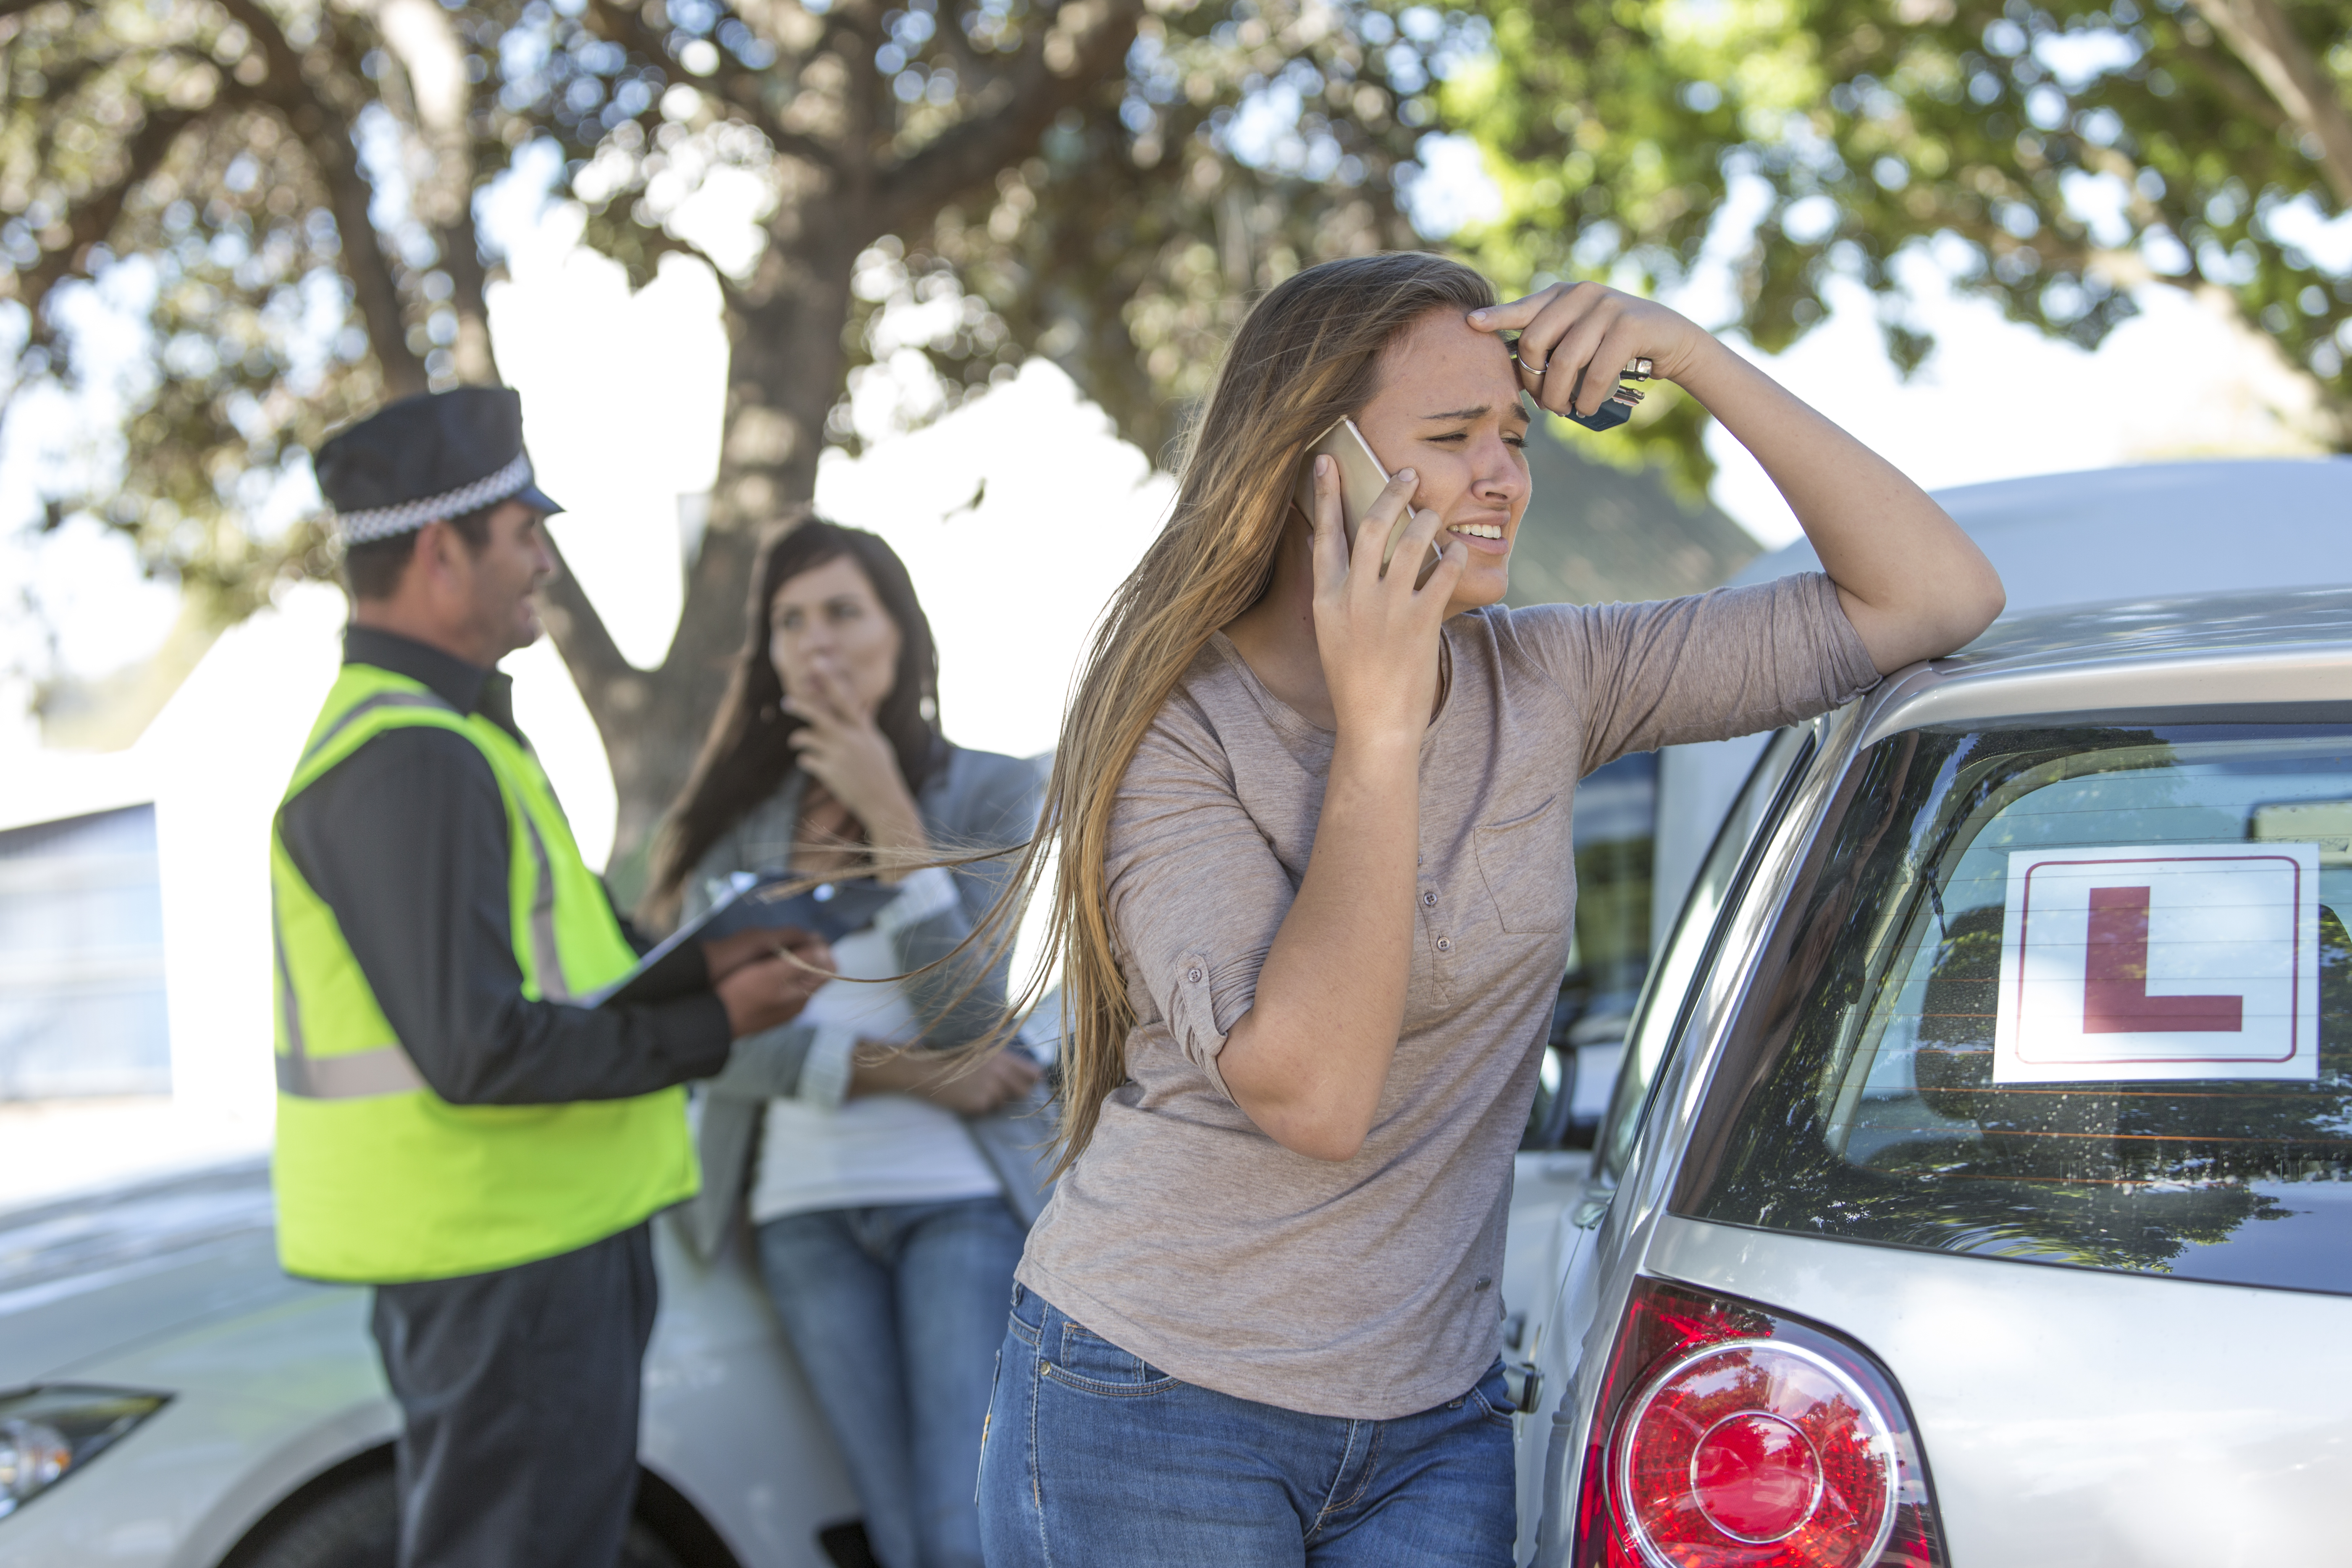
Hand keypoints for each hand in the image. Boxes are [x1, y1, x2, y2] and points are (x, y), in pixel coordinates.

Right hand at [713, 929, 833, 1037]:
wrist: (715, 1020)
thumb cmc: (744, 993)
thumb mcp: (772, 972)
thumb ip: (801, 961)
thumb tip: (825, 950)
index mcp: (803, 996)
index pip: (829, 971)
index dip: (824, 951)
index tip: (812, 937)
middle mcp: (797, 1004)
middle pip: (814, 975)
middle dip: (810, 954)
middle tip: (796, 938)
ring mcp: (783, 1008)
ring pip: (798, 980)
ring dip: (795, 962)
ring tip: (782, 947)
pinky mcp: (769, 1008)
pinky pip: (784, 985)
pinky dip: (782, 971)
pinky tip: (768, 964)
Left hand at [783, 656, 928, 868]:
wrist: (884, 803)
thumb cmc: (882, 773)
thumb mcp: (878, 745)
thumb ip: (866, 725)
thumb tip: (863, 706)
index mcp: (863, 731)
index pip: (845, 700)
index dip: (830, 681)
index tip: (816, 665)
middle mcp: (851, 740)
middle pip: (820, 717)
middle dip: (802, 706)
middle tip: (786, 700)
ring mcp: (839, 756)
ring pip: (807, 738)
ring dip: (799, 739)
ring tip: (797, 741)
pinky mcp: (829, 773)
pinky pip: (806, 760)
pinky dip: (807, 760)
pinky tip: (811, 763)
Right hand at [850, 1042, 1042, 1115]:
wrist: (924, 1070)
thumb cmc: (949, 1058)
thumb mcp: (978, 1050)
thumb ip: (1000, 1060)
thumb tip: (1024, 1073)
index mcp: (1001, 1055)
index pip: (1033, 1074)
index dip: (1031, 1081)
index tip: (1026, 1085)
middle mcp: (1000, 1071)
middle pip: (1024, 1092)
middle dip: (1013, 1095)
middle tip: (995, 1092)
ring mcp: (991, 1088)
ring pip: (1003, 1104)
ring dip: (992, 1102)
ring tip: (972, 1091)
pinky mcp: (980, 1103)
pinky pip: (986, 1111)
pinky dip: (977, 1108)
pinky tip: (964, 1098)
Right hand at [1306, 453, 1464, 743]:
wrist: (1376, 725)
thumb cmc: (1354, 680)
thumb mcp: (1331, 632)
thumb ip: (1334, 589)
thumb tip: (1327, 546)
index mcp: (1327, 599)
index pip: (1324, 534)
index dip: (1325, 494)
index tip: (1327, 461)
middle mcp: (1354, 597)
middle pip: (1372, 527)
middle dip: (1390, 493)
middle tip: (1407, 474)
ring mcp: (1389, 608)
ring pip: (1411, 542)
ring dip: (1427, 520)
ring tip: (1435, 512)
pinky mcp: (1422, 621)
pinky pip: (1443, 573)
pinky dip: (1452, 556)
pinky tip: (1457, 551)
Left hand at [1467, 282, 1710, 424]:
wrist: (1670, 339)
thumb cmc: (1614, 344)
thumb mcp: (1580, 335)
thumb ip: (1551, 340)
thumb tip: (1508, 366)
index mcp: (1564, 294)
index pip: (1524, 308)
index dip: (1497, 317)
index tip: (1470, 324)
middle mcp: (1582, 293)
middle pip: (1535, 342)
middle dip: (1534, 381)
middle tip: (1544, 403)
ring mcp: (1607, 306)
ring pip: (1565, 361)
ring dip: (1560, 395)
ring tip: (1564, 410)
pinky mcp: (1630, 325)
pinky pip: (1595, 371)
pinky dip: (1587, 397)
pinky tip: (1586, 408)